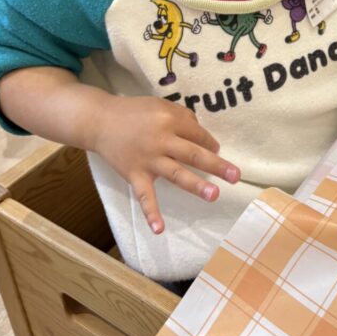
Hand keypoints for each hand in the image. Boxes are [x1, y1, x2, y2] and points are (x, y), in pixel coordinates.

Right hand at [92, 95, 240, 233]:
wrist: (100, 121)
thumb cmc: (135, 112)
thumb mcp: (160, 105)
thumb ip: (182, 117)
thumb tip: (203, 136)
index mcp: (169, 120)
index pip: (197, 134)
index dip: (209, 142)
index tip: (216, 150)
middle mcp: (161, 140)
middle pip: (193, 153)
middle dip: (216, 165)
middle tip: (236, 176)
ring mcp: (148, 159)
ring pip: (176, 173)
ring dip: (196, 185)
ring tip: (215, 195)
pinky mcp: (134, 174)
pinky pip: (144, 196)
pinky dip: (151, 213)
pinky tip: (159, 230)